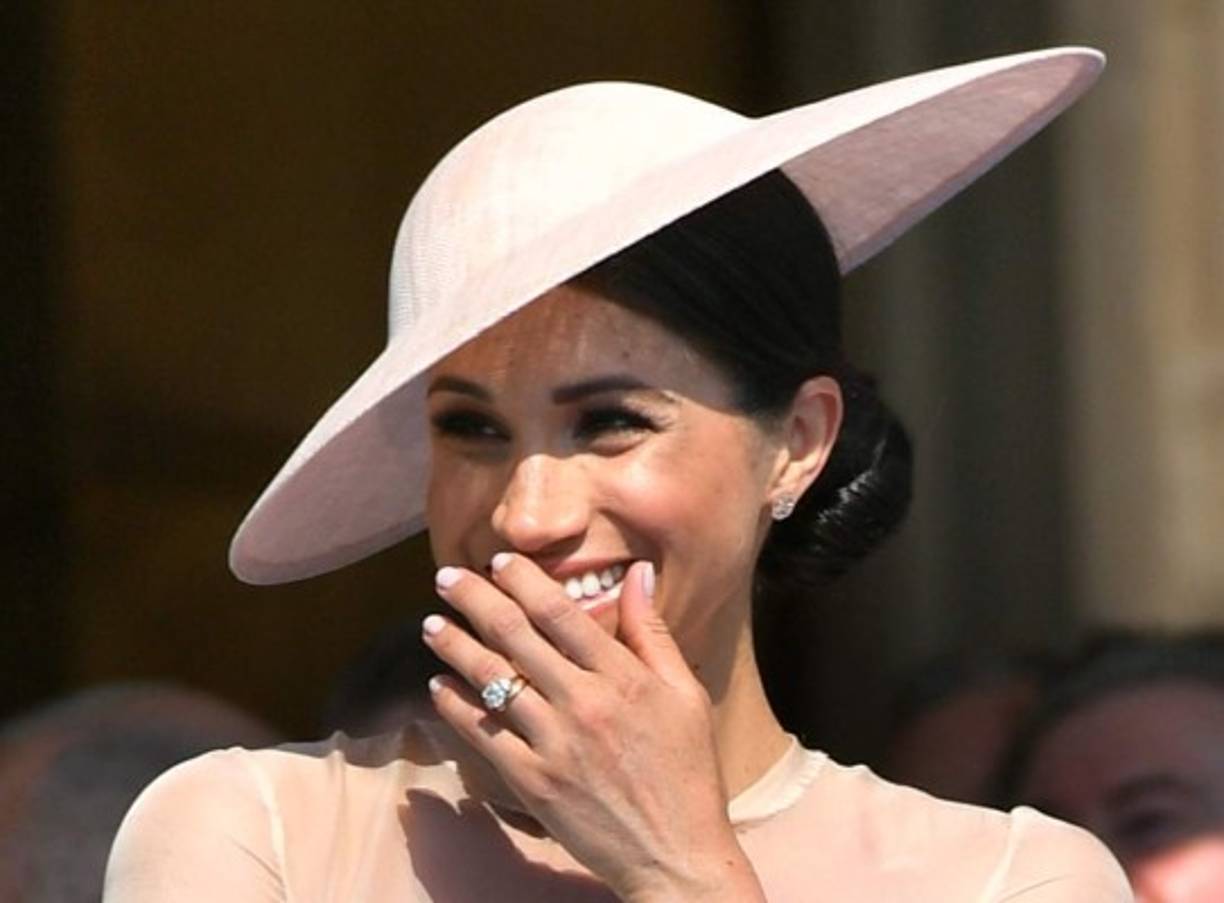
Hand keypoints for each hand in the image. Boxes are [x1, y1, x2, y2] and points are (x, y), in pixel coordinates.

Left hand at [421, 555, 764, 901]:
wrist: (676, 855)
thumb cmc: (687, 771)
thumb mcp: (686, 694)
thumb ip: (654, 632)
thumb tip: (638, 573)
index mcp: (623, 678)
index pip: (560, 613)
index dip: (523, 581)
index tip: (499, 561)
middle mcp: (584, 704)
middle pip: (516, 636)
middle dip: (475, 601)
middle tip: (446, 578)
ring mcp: (554, 744)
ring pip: (492, 680)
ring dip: (455, 647)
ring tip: (430, 624)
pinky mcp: (532, 782)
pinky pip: (484, 735)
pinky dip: (456, 707)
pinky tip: (439, 687)